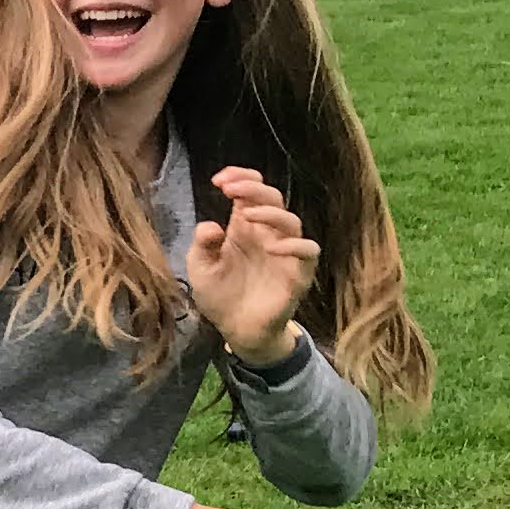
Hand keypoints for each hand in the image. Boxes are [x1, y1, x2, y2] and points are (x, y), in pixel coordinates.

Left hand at [186, 165, 319, 363]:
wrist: (236, 330)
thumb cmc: (220, 295)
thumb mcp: (200, 268)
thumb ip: (202, 246)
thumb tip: (210, 226)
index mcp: (244, 227)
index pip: (251, 192)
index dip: (240, 178)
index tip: (219, 180)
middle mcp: (267, 234)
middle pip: (272, 198)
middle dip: (252, 187)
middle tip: (230, 188)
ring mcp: (285, 252)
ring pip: (291, 221)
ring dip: (271, 212)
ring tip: (247, 214)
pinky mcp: (298, 273)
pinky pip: (308, 251)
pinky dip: (295, 246)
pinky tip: (272, 248)